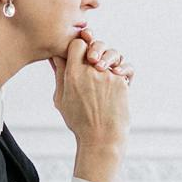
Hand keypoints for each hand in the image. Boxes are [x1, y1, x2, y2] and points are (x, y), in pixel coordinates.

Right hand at [50, 36, 130, 181]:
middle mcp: (91, 71)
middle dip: (94, 48)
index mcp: (73, 74)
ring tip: (104, 69)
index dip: (78, 46)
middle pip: (94, 44)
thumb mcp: (61, 99)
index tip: (78, 53)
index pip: (76, 44)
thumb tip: (56, 56)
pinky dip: (121, 70)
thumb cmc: (79, 121)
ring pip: (112, 53)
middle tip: (93, 58)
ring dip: (109, 58)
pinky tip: (116, 76)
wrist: (102, 137)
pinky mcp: (121, 82)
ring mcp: (108, 75)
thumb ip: (60, 75)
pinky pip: (125, 67)